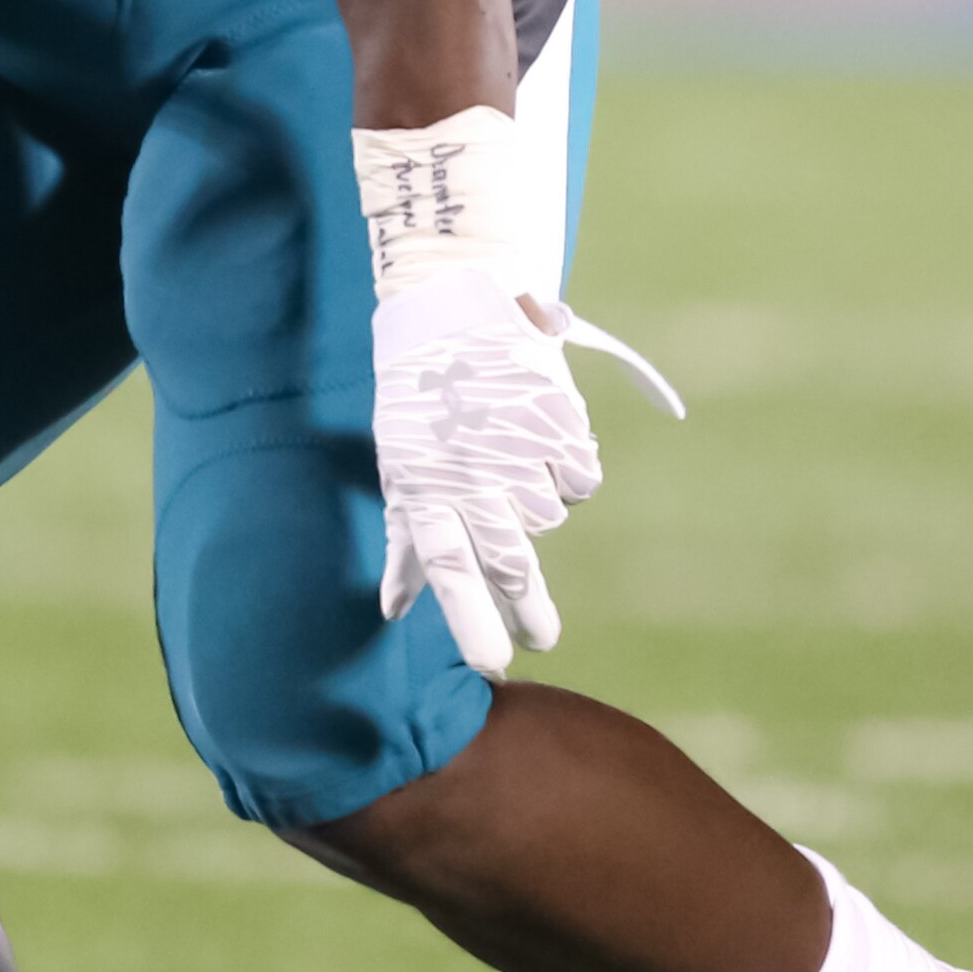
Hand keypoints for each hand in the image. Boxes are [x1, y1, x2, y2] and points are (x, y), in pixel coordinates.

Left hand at [370, 262, 686, 676]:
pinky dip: (567, 471)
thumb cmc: (418, 397)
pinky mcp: (561, 424)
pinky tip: (543, 437)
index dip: (472, 619)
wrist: (456, 306)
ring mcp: (520, 451)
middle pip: (510, 562)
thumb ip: (403, 541)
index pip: (449, 568)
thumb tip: (393, 609)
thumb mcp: (397, 464)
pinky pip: (579, 480)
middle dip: (529, 611)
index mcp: (427, 485)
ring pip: (548, 517)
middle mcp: (473, 475)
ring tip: (510, 460)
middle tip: (543, 640)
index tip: (493, 665)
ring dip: (537, 507)